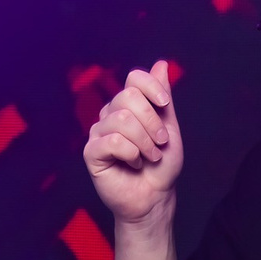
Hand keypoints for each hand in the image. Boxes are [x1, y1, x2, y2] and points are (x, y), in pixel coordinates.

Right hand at [83, 61, 183, 225]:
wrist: (155, 196)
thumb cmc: (161, 165)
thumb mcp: (168, 127)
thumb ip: (163, 98)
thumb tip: (161, 64)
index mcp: (129, 106)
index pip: (134, 78)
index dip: (151, 87)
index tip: (165, 105)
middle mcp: (111, 115)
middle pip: (128, 97)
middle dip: (152, 122)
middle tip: (160, 142)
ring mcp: (99, 132)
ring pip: (122, 120)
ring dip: (145, 142)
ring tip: (150, 157)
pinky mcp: (92, 152)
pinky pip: (112, 141)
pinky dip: (132, 154)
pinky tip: (134, 164)